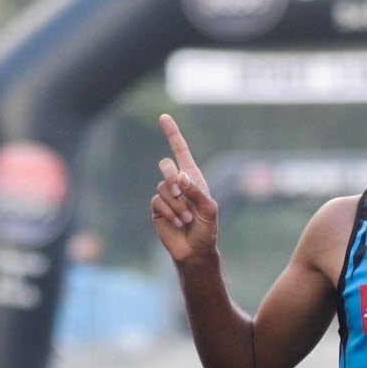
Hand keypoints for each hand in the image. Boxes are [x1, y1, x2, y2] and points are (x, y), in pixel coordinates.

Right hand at [150, 114, 220, 264]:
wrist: (195, 250)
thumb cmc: (207, 229)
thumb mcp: (209, 208)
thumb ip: (196, 191)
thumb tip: (180, 176)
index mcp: (193, 178)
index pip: (180, 151)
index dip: (172, 134)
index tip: (164, 117)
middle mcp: (178, 183)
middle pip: (166, 165)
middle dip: (174, 180)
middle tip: (184, 196)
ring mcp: (166, 195)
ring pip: (162, 186)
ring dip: (177, 205)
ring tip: (187, 219)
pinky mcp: (157, 208)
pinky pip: (157, 201)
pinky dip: (169, 212)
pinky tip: (178, 223)